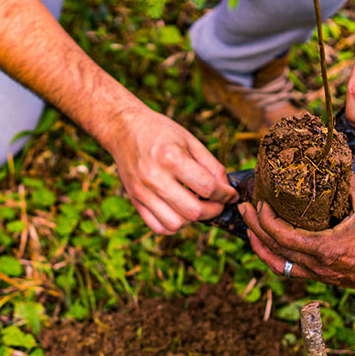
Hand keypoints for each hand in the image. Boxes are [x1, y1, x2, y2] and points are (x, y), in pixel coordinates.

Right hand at [109, 109, 238, 233]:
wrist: (124, 129)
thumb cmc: (160, 132)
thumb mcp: (190, 140)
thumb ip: (211, 165)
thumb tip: (225, 189)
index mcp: (171, 158)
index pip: (207, 188)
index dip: (225, 195)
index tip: (230, 195)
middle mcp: (155, 177)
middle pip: (193, 211)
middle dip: (213, 211)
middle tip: (218, 203)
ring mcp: (142, 192)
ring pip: (175, 224)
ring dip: (192, 220)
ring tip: (197, 205)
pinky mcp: (135, 200)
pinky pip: (157, 226)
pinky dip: (173, 225)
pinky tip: (179, 211)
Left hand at [239, 177, 354, 294]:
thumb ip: (351, 183)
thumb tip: (334, 160)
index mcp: (325, 248)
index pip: (281, 236)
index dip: (264, 220)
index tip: (258, 203)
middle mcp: (316, 265)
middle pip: (272, 248)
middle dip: (253, 227)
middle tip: (243, 208)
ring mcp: (317, 274)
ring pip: (276, 263)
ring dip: (258, 245)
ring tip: (248, 226)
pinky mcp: (320, 278)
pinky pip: (287, 271)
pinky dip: (272, 257)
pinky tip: (267, 245)